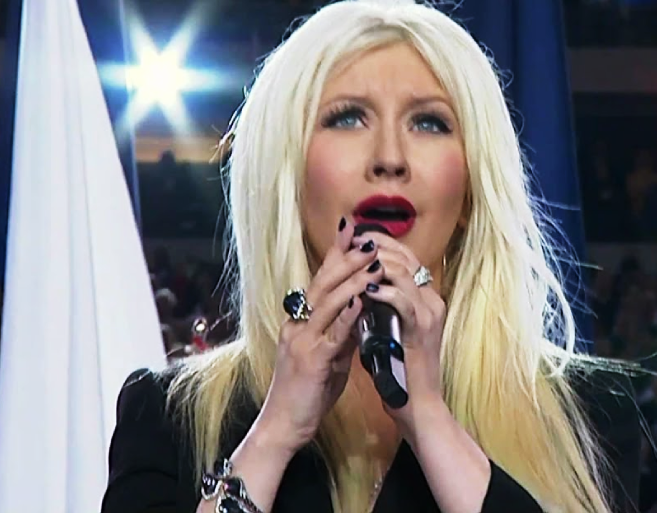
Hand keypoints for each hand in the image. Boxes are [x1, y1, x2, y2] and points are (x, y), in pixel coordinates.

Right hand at [257, 216, 384, 454]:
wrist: (283, 426)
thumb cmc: (305, 394)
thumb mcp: (327, 358)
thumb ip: (341, 334)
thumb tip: (362, 314)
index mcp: (299, 322)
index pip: (319, 281)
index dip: (335, 254)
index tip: (352, 230)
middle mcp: (297, 325)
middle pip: (322, 283)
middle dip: (346, 259)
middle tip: (368, 239)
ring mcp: (302, 341)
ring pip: (327, 301)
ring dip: (352, 279)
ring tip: (373, 262)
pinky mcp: (310, 361)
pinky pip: (332, 333)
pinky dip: (347, 314)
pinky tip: (362, 300)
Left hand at [350, 232, 446, 430]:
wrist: (416, 405)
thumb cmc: (398, 371)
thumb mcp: (386, 329)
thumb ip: (379, 306)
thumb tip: (357, 287)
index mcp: (424, 298)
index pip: (404, 256)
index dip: (380, 242)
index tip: (354, 235)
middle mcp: (432, 300)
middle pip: (405, 257)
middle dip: (376, 245)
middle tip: (351, 239)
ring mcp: (430, 314)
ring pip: (405, 273)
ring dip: (376, 263)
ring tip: (354, 258)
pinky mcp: (423, 330)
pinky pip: (404, 301)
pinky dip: (384, 292)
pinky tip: (366, 291)